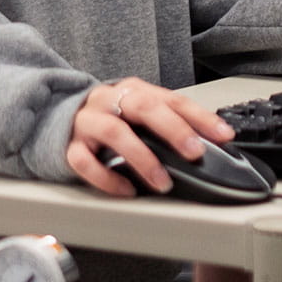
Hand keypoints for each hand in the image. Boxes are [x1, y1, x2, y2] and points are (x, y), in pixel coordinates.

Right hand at [67, 76, 235, 197]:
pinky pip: (86, 162)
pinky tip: (127, 190)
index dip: (199, 117)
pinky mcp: (68, 147)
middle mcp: (109, 101)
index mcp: (132, 90)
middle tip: (194, 152)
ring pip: (114, 133)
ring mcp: (87, 123)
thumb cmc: (110, 120)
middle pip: (142, 107)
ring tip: (163, 182)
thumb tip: (210, 143)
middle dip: (173, 129)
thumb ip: (168, 122)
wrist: (57, 119)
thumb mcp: (139, 114)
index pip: (171, 99)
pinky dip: (108, 179)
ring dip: (143, 158)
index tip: (223, 135)